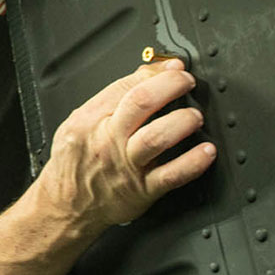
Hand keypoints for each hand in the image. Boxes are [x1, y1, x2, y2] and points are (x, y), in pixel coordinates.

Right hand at [39, 59, 216, 231]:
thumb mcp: (79, 123)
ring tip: (195, 117)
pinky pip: (172, 174)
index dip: (154, 73)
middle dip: (170, 86)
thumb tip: (146, 74)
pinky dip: (193, 162)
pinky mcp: (143, 190)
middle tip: (186, 82)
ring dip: (182, 121)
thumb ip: (110, 99)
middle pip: (141, 103)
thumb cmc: (75, 164)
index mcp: (90, 121)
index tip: (172, 68)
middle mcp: (109, 141)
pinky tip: (206, 151)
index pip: (125, 86)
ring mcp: (127, 165)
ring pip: (157, 137)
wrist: (67, 206)